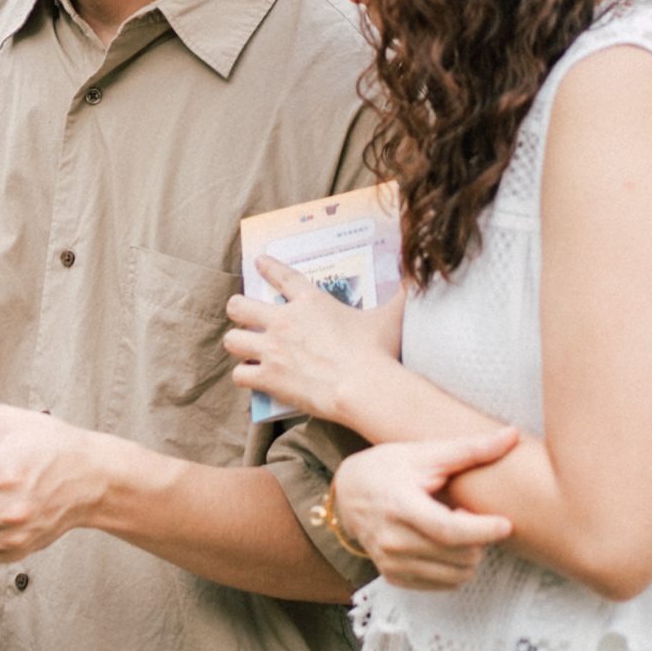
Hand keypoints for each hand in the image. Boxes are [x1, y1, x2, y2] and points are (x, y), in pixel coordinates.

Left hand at [221, 255, 402, 422]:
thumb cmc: (377, 351)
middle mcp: (284, 321)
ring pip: (232, 340)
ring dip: (237, 344)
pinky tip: (252, 378)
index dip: (267, 267)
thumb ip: (401, 295)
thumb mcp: (390, 317)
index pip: (282, 276)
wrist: (364, 387)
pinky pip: (240, 375)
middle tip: (242, 315)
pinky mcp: (269, 377)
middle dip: (238, 309)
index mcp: (311, 302)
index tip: (258, 262)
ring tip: (243, 348)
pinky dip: (245, 377)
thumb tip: (419, 278)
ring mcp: (273, 349)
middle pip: (240, 306)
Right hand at [331, 430, 517, 591]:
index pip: (448, 531)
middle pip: (459, 555)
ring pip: (457, 575)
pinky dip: (454, 567)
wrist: (345, 494)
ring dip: (469, 554)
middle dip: (478, 538)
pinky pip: (444, 585)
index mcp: (400, 506)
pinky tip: (444, 544)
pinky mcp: (394, 577)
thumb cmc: (385, 469)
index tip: (505, 524)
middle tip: (468, 515)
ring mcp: (392, 563)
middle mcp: (392, 540)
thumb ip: (470, 450)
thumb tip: (512, 435)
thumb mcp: (423, 454)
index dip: (482, 530)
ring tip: (455, 528)